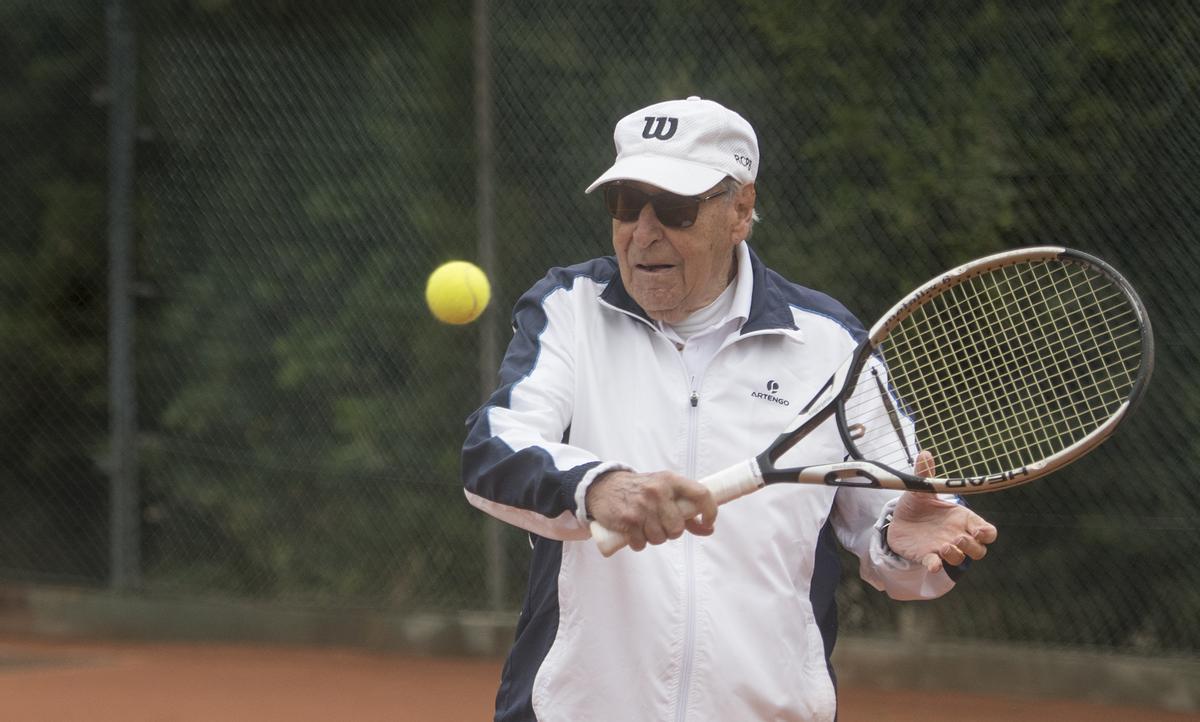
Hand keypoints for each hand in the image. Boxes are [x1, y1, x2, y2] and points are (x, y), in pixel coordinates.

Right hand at [586, 470, 717, 550]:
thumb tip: (709, 529)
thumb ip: (686, 510)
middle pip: (678, 528)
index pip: (701, 494)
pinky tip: (633, 531)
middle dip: (670, 532)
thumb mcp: (663, 491)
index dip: (710, 511)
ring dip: (653, 538)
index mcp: (670, 480)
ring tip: (645, 526)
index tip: (708, 522)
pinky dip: (638, 543)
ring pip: (660, 538)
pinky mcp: (628, 519)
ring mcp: (642, 506)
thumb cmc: (640, 490)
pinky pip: (641, 543)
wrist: (603, 486)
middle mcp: (658, 491)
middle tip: (660, 524)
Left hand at [885, 451, 998, 572]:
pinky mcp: (926, 557)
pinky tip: (933, 563)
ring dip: (956, 555)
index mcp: (962, 518)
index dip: (987, 533)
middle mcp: (956, 535)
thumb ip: (925, 473)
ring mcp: (942, 548)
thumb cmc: (918, 504)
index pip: (987, 531)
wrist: (897, 519)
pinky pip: (936, 565)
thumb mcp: (921, 488)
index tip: (978, 530)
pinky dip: (936, 566)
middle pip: (979, 550)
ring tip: (944, 545)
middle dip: (973, 546)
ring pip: (960, 559)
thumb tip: (924, 453)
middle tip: (958, 537)